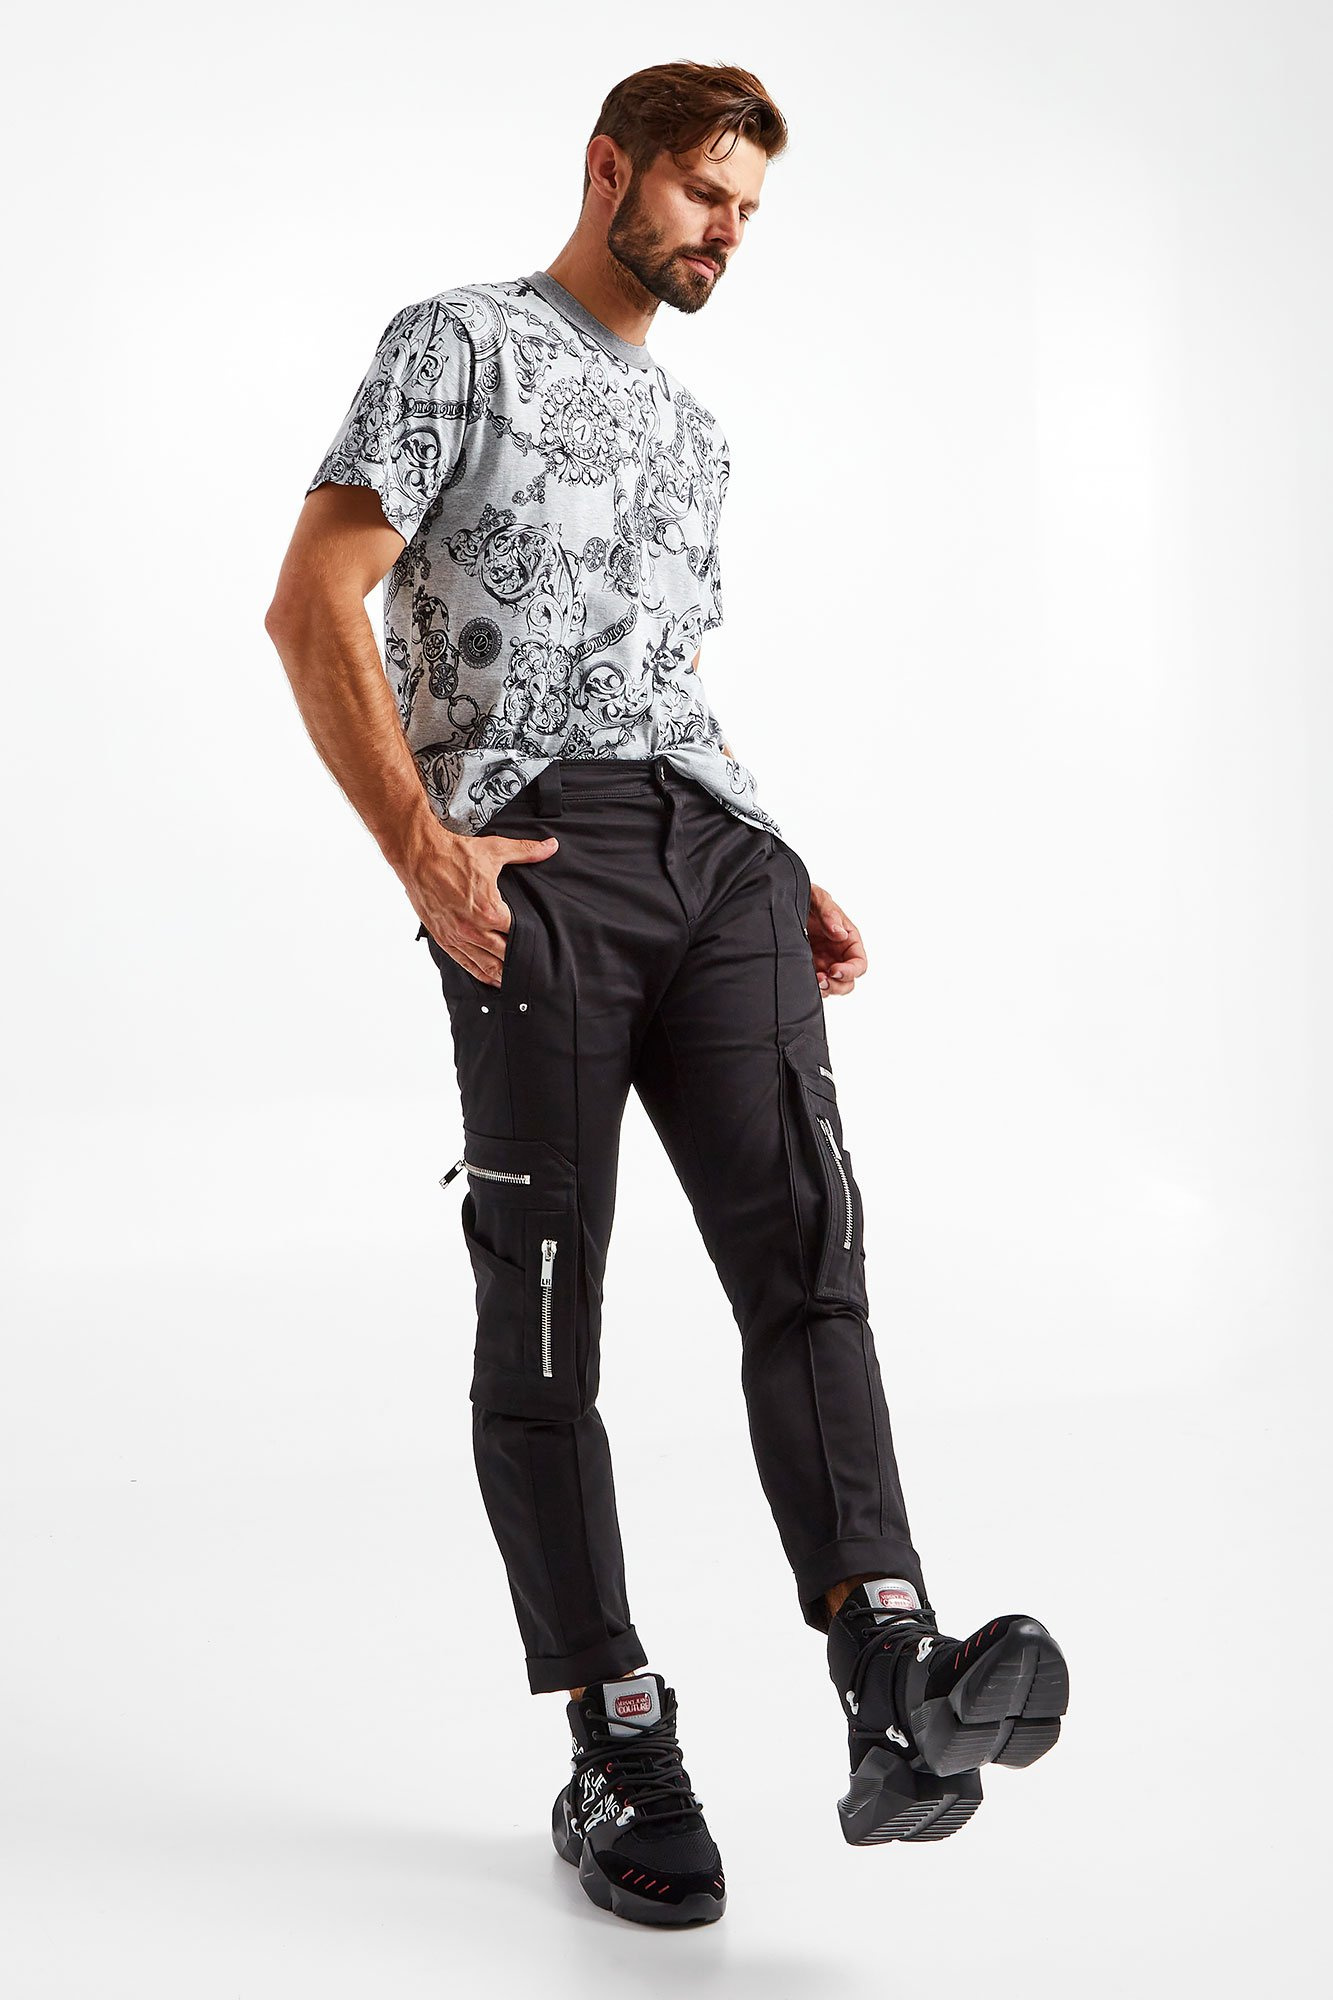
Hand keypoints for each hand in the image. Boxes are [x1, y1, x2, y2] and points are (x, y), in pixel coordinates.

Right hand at [411, 832, 557, 984]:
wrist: (418, 854)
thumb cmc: (454, 852)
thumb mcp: (495, 850)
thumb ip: (526, 852)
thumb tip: (551, 846)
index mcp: (489, 910)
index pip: (518, 935)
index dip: (532, 940)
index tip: (544, 946)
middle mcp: (473, 929)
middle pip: (504, 955)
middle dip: (520, 961)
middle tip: (536, 969)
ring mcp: (456, 936)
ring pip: (485, 965)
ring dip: (502, 975)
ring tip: (518, 982)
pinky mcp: (443, 938)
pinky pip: (464, 963)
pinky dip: (480, 974)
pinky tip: (491, 980)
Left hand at [807, 884, 866, 996]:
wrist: (779, 901)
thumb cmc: (804, 895)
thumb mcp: (818, 897)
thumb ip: (829, 913)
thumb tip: (840, 934)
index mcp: (848, 938)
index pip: (859, 963)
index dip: (850, 970)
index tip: (834, 970)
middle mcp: (838, 954)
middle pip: (848, 981)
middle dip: (837, 985)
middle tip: (820, 980)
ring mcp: (822, 963)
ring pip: (832, 986)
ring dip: (824, 989)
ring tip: (812, 982)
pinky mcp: (807, 967)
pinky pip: (814, 985)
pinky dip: (811, 988)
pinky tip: (801, 982)